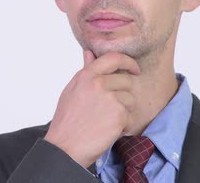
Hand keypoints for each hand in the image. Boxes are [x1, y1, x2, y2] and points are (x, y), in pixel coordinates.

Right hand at [44, 50, 139, 166]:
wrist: (65, 147)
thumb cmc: (67, 119)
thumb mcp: (72, 90)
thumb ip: (85, 70)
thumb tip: (89, 52)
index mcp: (86, 75)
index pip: (114, 58)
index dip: (128, 61)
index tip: (134, 69)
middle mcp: (99, 84)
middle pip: (127, 81)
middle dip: (123, 94)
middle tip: (109, 108)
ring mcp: (110, 99)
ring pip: (131, 100)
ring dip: (123, 111)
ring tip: (105, 120)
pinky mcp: (119, 116)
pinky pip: (130, 117)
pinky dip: (122, 126)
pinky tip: (107, 130)